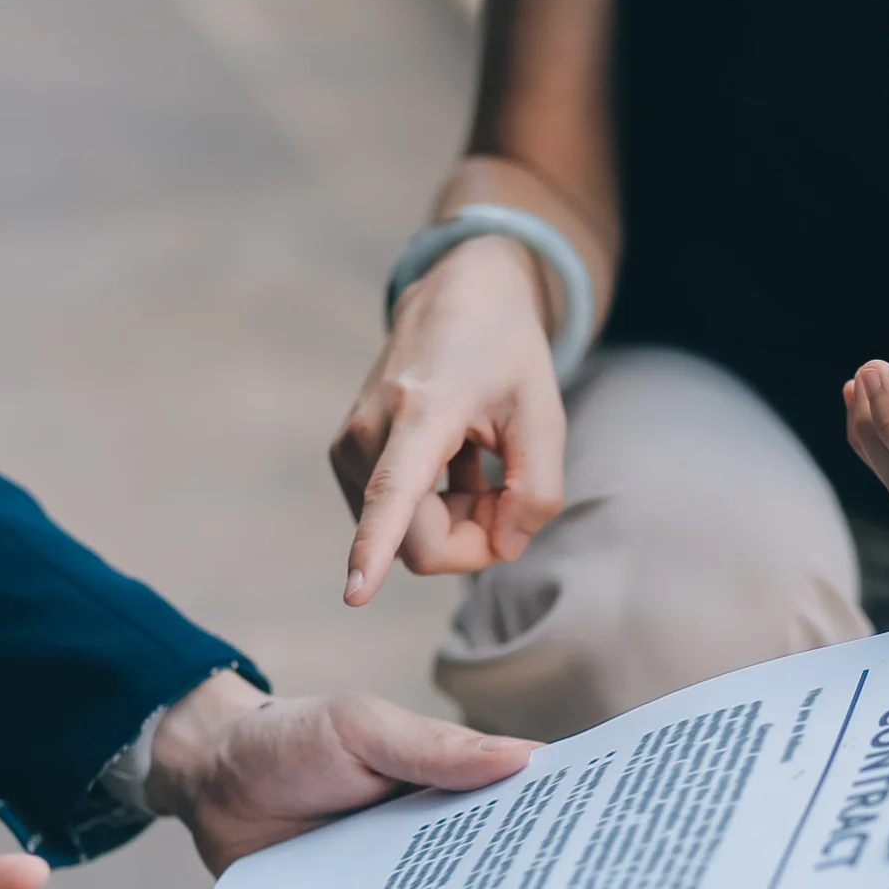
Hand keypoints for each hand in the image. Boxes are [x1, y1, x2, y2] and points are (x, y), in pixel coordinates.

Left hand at [146, 672, 535, 870]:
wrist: (209, 785)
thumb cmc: (291, 740)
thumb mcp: (360, 727)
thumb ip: (432, 747)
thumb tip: (523, 758)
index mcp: (453, 784)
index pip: (523, 805)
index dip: (562, 825)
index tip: (607, 852)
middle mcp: (436, 837)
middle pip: (495, 871)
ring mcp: (399, 882)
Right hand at [329, 234, 566, 605]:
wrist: (455, 295)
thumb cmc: (506, 352)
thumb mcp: (544, 414)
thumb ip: (537, 491)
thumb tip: (502, 550)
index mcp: (421, 413)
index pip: (393, 495)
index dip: (374, 549)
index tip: (354, 594)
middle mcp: (368, 432)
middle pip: (418, 544)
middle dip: (472, 539)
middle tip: (506, 491)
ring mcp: (348, 446)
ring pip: (408, 539)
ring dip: (456, 520)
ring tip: (477, 462)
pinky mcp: (344, 457)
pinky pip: (396, 521)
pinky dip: (436, 509)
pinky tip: (454, 461)